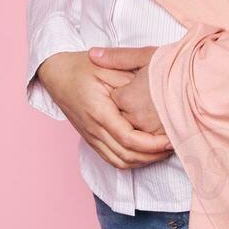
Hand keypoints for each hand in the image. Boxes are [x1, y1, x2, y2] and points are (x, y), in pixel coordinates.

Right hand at [35, 51, 173, 169]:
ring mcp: (90, 136)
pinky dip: (130, 160)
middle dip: (153, 156)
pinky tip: (145, 152)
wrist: (56, 73)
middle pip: (126, 156)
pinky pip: (111, 159)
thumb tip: (153, 94)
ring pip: (119, 161)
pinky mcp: (90, 138)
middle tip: (173, 144)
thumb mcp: (106, 67)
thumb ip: (128, 81)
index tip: (170, 137)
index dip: (152, 144)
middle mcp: (93, 128)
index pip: (128, 139)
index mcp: (98, 111)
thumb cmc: (81, 66)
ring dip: (143, 161)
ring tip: (162, 150)